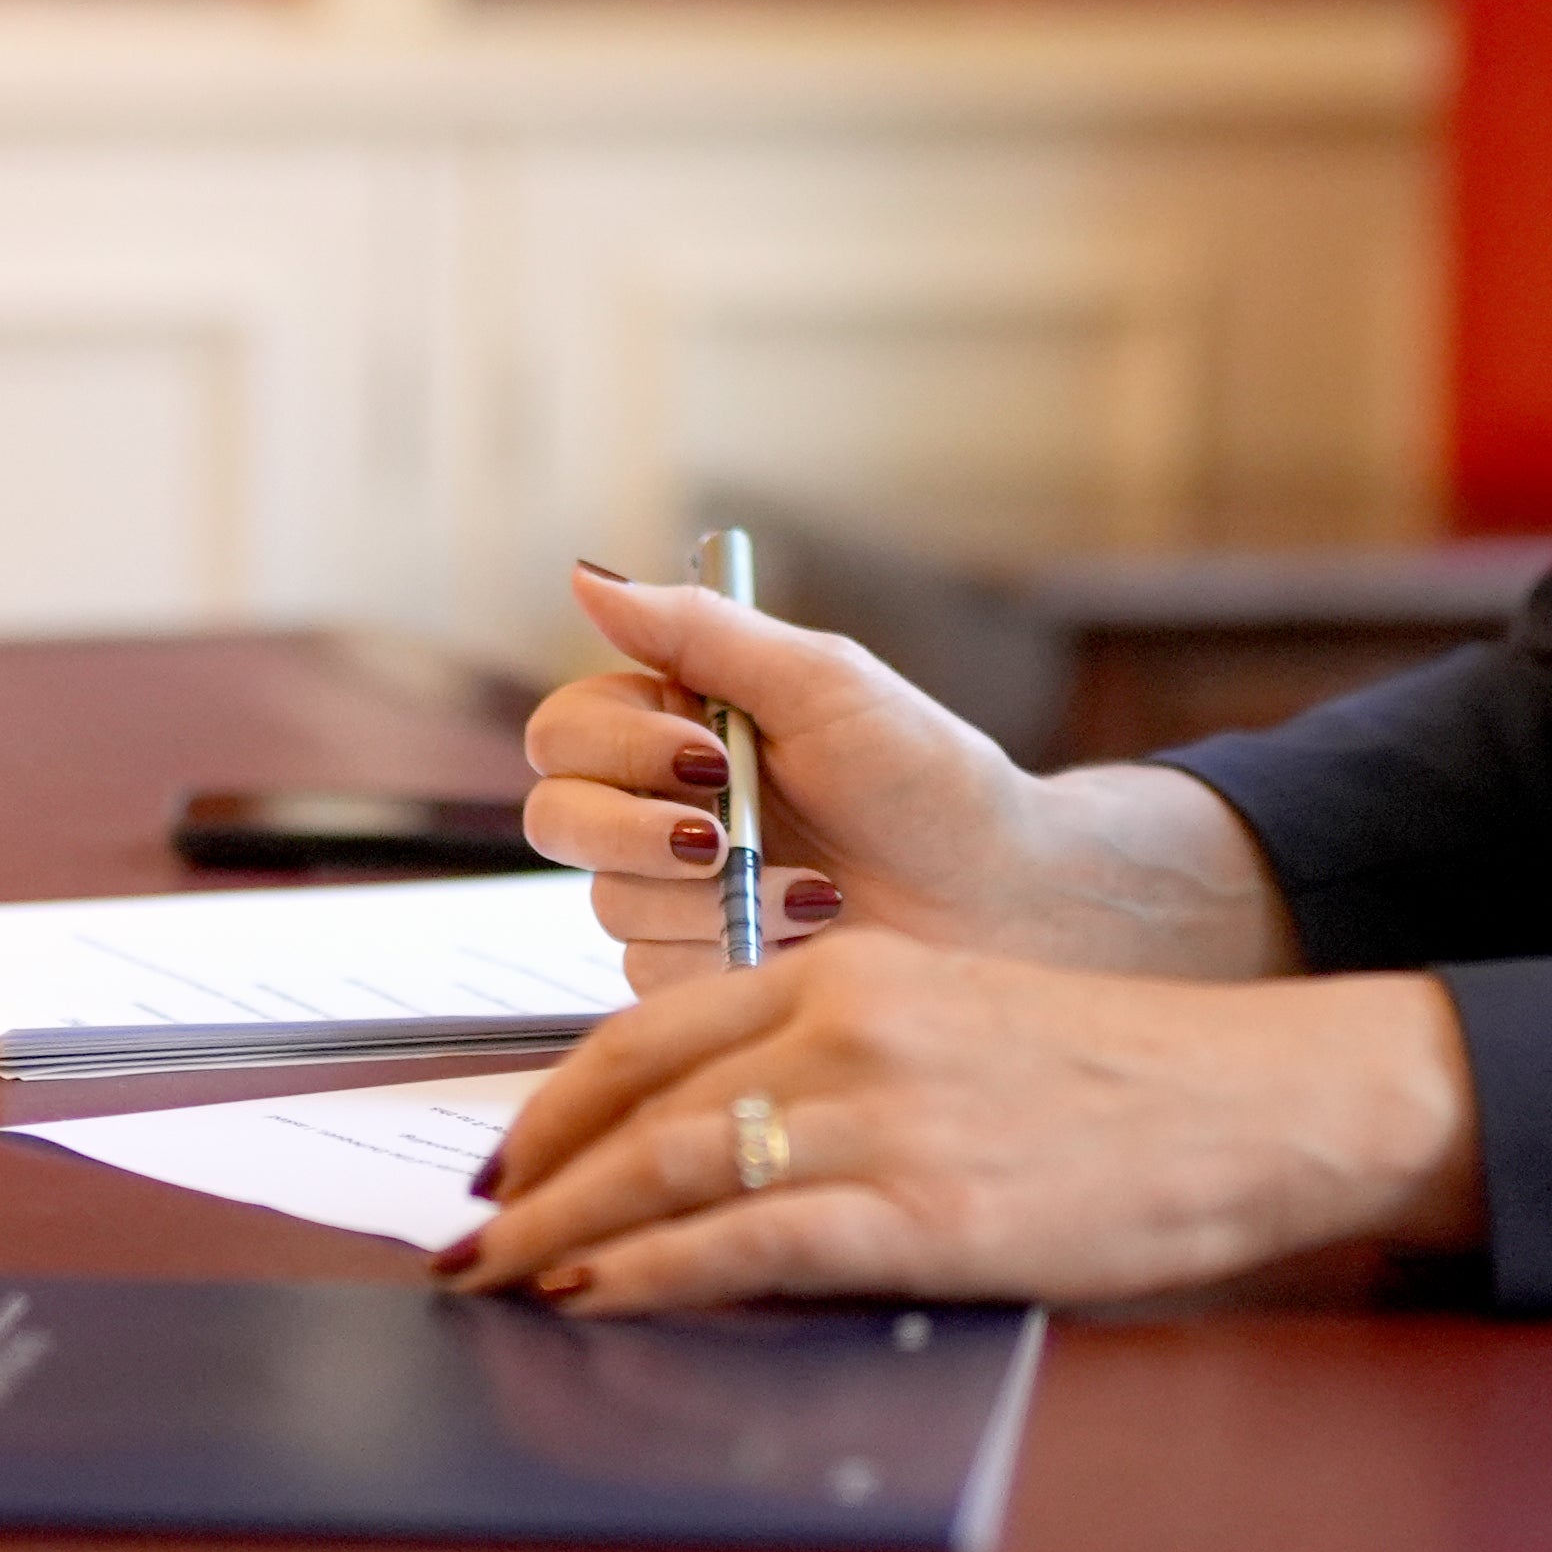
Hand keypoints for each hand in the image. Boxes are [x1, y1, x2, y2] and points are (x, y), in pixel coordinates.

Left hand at [435, 926, 1480, 1312]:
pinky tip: (597, 1302)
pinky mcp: (920, 1208)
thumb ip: (843, 1065)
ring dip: (562, 1233)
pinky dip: (649, 1278)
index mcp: (853, 968)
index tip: (506, 1157)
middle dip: (533, 1176)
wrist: (1252, 1104)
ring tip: (500, 1283)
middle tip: (469, 1236)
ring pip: (666, 1171)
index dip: (559, 1101)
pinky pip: (743, 1248)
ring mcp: (881, 1115)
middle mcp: (848, 1022)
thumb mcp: (960, 1029)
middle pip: (637, 1100)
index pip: (656, 1032)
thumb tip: (728, 1149)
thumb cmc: (1118, 1083)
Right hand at [518, 562, 1040, 981]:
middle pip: (557, 820)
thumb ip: (699, 633)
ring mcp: (676, 894)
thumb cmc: (922, 776)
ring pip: (611, 904)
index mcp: (677, 724)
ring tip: (818, 890)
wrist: (994, 891)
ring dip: (716, 898)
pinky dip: (734, 952)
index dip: (618, 750)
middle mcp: (662, 805)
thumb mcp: (821, 683)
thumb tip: (587, 577)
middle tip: (726, 839)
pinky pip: (655, 974)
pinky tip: (810, 931)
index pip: (567, 733)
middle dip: (637, 833)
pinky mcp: (698, 970)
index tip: (708, 756)